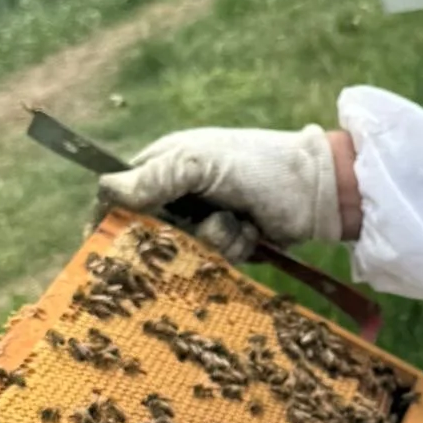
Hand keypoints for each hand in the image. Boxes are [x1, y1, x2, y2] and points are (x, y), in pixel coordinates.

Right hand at [98, 125, 360, 261]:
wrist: (317, 190)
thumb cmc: (260, 165)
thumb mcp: (203, 163)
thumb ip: (155, 177)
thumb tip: (105, 192)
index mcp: (167, 163)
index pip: (119, 192)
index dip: (111, 217)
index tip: (106, 242)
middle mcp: (181, 192)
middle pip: (149, 231)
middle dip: (173, 237)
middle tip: (196, 230)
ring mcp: (204, 219)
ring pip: (182, 252)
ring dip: (212, 241)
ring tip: (237, 222)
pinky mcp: (227, 243)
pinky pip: (212, 260)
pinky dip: (234, 248)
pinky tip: (254, 232)